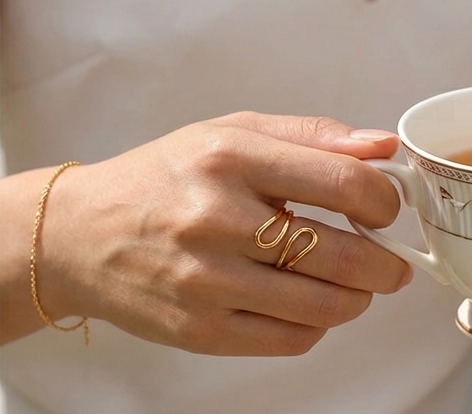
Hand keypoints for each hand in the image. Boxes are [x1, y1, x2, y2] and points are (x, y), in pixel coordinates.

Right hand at [42, 112, 410, 355]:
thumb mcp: (228, 134)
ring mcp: (206, 281)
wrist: (81, 233)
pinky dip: (315, 324)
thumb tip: (380, 147)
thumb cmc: (160, 178)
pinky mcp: (200, 329)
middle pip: (341, 254)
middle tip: (387, 261)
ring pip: (323, 306)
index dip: (383, 199)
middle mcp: (216, 218)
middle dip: (385, 263)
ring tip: (348, 282)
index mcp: (229, 158)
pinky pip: (290, 339)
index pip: (342, 181)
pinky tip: (303, 303)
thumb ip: (310, 136)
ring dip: (355, 296)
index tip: (384, 208)